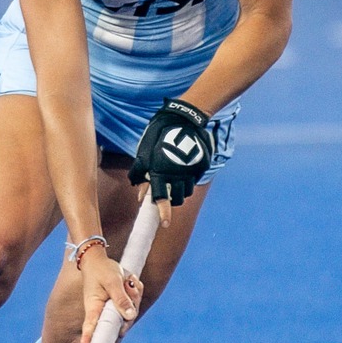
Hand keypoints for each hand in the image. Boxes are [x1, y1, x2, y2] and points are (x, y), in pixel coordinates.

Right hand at [76, 246, 141, 342]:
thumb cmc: (101, 270)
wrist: (99, 261)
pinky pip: (134, 305)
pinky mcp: (119, 306)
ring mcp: (112, 311)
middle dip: (132, 306)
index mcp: (94, 307)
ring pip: (130, 314)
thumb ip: (121, 299)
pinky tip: (130, 282)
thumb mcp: (112, 281)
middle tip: (130, 287)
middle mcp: (102, 313)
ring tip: (129, 281)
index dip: (88, 339)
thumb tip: (130, 317)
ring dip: (135, 297)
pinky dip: (136, 294)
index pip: (90, 326)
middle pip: (121, 323)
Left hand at [128, 99, 213, 214]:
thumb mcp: (144, 153)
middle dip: (170, 201)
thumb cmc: (158, 134)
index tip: (164, 224)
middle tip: (166, 194)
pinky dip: (188, 180)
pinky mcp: (201, 167)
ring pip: (186, 191)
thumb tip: (141, 196)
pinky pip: (194, 180)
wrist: (183, 118)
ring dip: (180, 191)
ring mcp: (190, 171)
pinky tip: (183, 169)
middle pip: (176, 199)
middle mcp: (177, 175)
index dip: (163, 214)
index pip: (161, 199)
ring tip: (174, 180)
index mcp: (160, 172)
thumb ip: (141, 174)